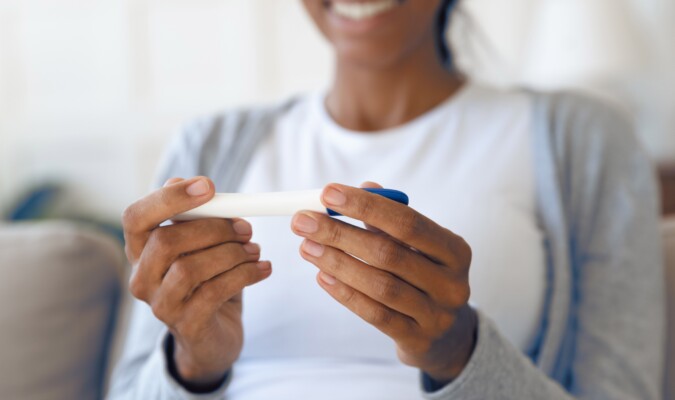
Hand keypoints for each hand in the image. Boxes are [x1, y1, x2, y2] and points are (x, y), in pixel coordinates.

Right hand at [122, 177, 271, 387]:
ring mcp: (161, 305)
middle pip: (166, 241)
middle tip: (245, 228)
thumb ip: (199, 217)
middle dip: (213, 228)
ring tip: (255, 250)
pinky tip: (262, 268)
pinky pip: (214, 292)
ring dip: (231, 253)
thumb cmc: (207, 280)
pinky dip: (244, 275)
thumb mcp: (203, 245)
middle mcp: (142, 278)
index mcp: (141, 250)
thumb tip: (200, 187)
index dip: (168, 198)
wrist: (214, 335)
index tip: (208, 186)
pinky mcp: (186, 325)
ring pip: (190, 268)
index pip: (136, 217)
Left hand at [291, 182, 475, 383]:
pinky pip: (375, 314)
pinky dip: (345, 293)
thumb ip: (390, 218)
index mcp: (454, 250)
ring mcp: (436, 314)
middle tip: (303, 221)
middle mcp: (451, 283)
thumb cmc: (422, 275)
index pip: (407, 222)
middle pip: (388, 253)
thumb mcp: (415, 246)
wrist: (444, 333)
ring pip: (379, 285)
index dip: (366, 206)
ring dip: (337, 262)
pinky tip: (322, 276)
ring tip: (306, 246)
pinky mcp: (417, 339)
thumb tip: (365, 186)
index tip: (327, 193)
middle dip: (340, 233)